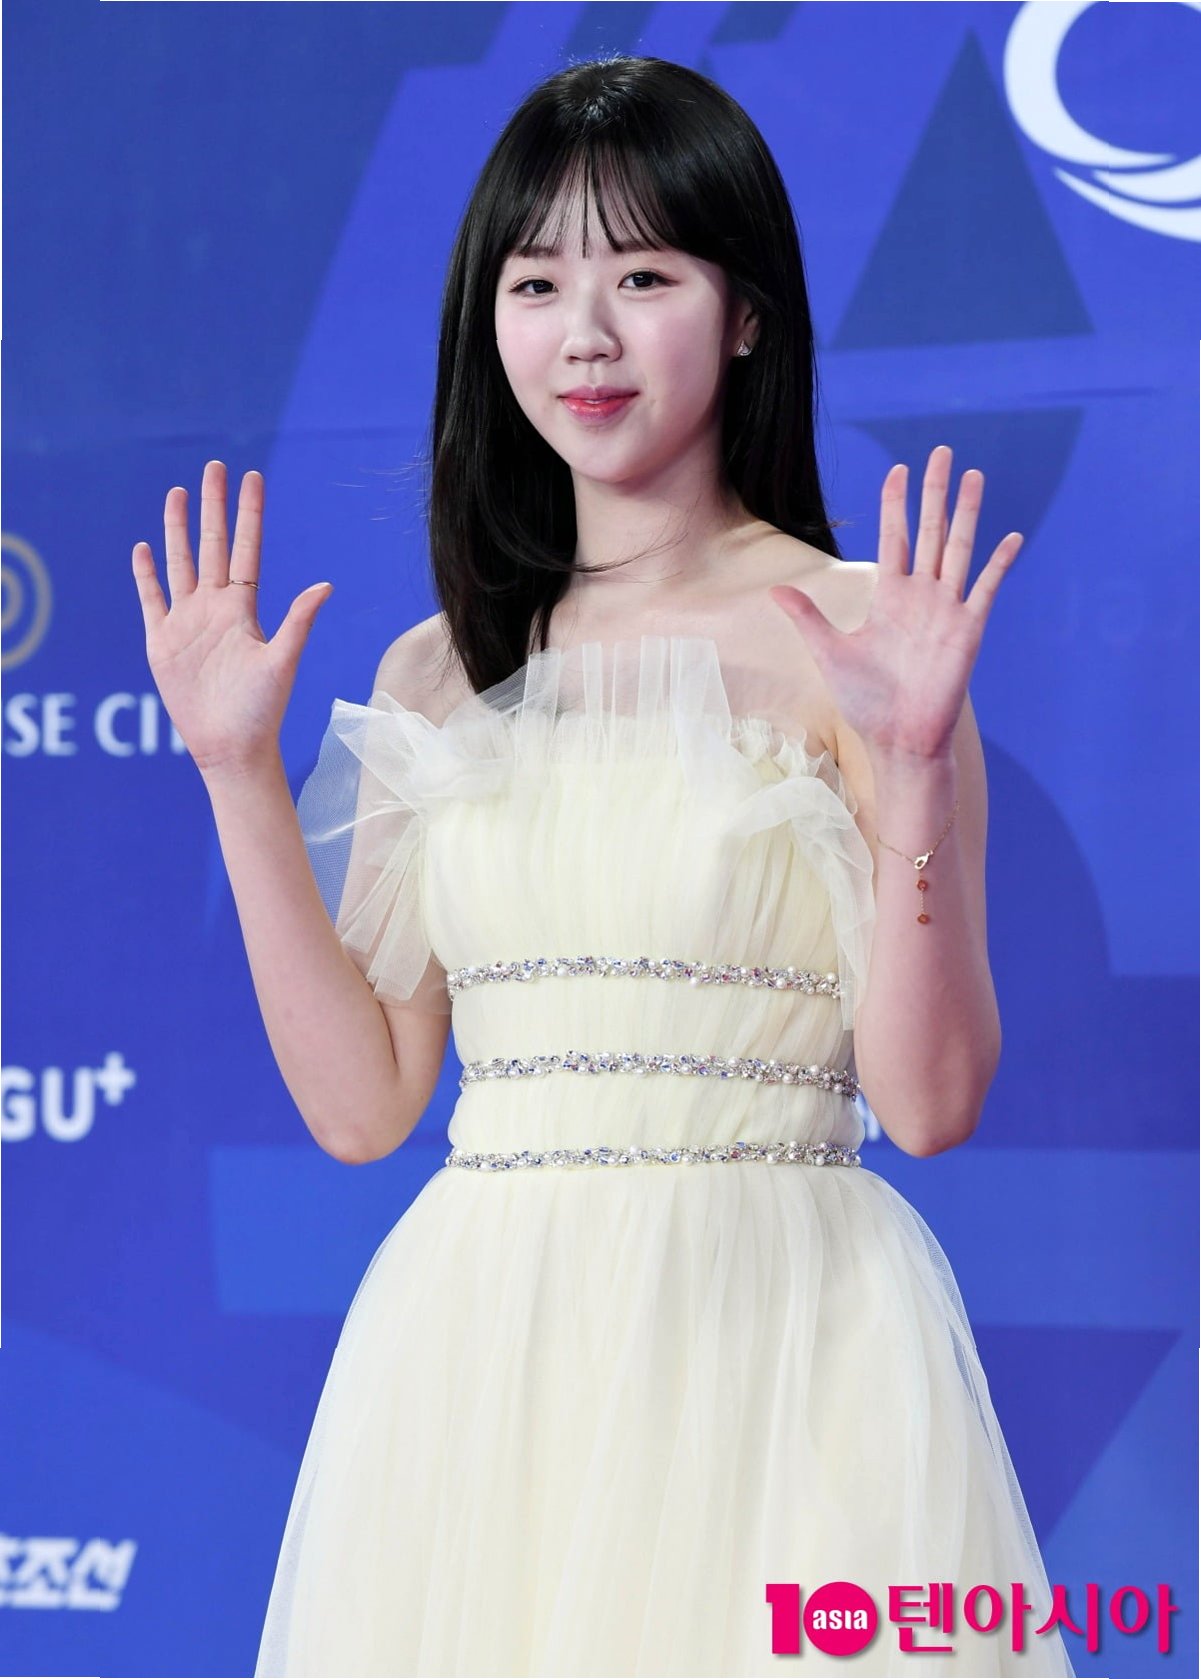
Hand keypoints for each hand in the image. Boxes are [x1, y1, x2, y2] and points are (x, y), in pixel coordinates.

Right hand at [131, 461, 332, 778]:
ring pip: (180, 563)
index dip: (248, 513)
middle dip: (213, 506)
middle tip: (213, 466)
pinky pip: (151, 599)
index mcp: (244, 609)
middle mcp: (215, 609)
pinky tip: (144, 548)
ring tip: (176, 494)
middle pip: (213, 545)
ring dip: (177, 530)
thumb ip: (298, 622)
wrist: (229, 747)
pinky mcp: (162, 641)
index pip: (247, 548)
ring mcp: (187, 622)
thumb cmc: (261, 710)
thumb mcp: (282, 662)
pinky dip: (146, 574)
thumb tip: (326, 585)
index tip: (251, 477)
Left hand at [768, 444, 1021, 760]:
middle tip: (940, 452)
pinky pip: (986, 588)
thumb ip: (807, 617)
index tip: (897, 469)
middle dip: (934, 491)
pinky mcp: (968, 630)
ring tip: (974, 476)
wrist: (898, 739)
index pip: (895, 537)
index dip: (896, 503)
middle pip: (931, 530)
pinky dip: (999, 563)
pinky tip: (1011, 536)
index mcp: (890, 597)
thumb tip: (773, 589)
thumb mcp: (828, 652)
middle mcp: (921, 596)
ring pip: (959, 548)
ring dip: (967, 513)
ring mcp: (947, 610)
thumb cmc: (865, 702)